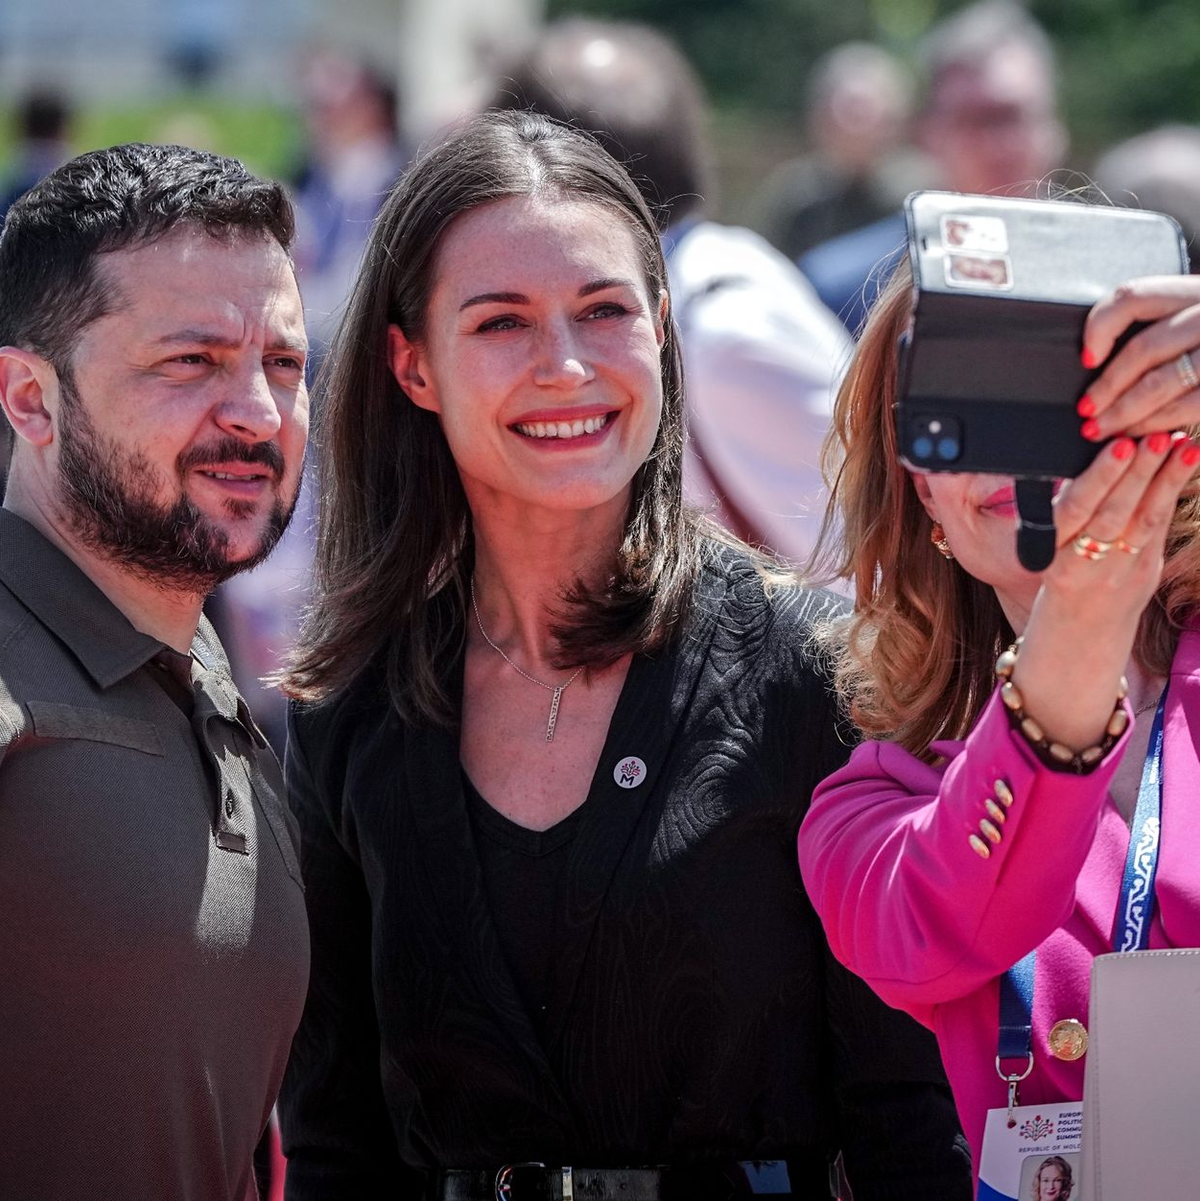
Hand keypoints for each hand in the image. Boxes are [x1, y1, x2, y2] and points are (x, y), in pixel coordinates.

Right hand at [1011, 432, 1198, 748]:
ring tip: (1178, 442)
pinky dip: (1170, 494)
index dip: (1099, 478)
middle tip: (1155, 433)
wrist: (1073, 648)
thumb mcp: (1042, 557)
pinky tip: (1184, 464)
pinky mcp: (1147, 575)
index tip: (1118, 445)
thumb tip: (1082, 461)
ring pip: (1143, 520)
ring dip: (1163, 477)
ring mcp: (1122, 573)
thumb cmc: (1052, 591)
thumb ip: (1064, 516)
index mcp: (1052, 560)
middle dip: (1137, 471)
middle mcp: (1087, 568)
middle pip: (1115, 513)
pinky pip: (1157, 528)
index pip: (1077, 512)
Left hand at [1079, 275, 1199, 439]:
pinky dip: (1156, 423)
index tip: (1086, 358)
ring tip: (1101, 429)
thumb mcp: (1193, 317)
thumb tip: (1094, 357)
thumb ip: (1162, 325)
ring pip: (1161, 382)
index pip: (1134, 296)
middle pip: (1144, 348)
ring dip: (1124, 412)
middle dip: (1107, 386)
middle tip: (1085, 411)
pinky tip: (1139, 434)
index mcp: (1195, 291)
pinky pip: (1187, 406)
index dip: (1100, 327)